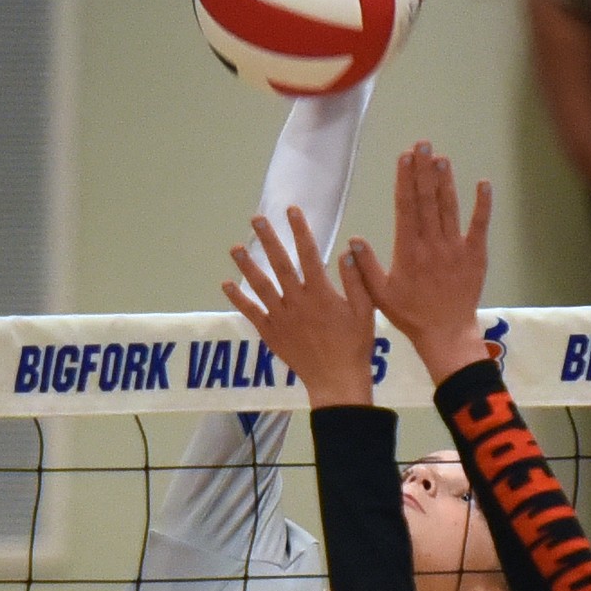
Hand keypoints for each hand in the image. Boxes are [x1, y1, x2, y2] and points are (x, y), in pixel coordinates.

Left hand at [223, 207, 374, 407]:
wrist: (336, 380)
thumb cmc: (354, 345)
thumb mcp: (364, 310)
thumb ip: (355, 279)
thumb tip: (347, 249)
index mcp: (321, 292)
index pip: (308, 253)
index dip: (300, 230)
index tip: (292, 211)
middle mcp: (297, 301)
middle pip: (280, 264)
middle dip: (268, 239)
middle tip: (257, 218)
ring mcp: (281, 317)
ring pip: (261, 285)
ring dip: (247, 265)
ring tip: (235, 247)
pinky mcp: (271, 333)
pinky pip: (251, 313)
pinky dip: (238, 299)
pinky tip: (226, 285)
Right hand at [350, 142, 491, 385]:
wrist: (445, 334)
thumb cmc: (410, 315)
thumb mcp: (380, 295)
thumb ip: (366, 268)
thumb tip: (353, 241)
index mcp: (408, 252)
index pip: (405, 208)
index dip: (404, 180)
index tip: (403, 157)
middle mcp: (431, 245)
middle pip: (427, 200)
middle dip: (423, 170)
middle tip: (422, 143)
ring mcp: (455, 248)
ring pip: (449, 208)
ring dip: (445, 180)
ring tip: (440, 157)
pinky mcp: (475, 255)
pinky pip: (480, 226)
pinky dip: (482, 205)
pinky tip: (483, 184)